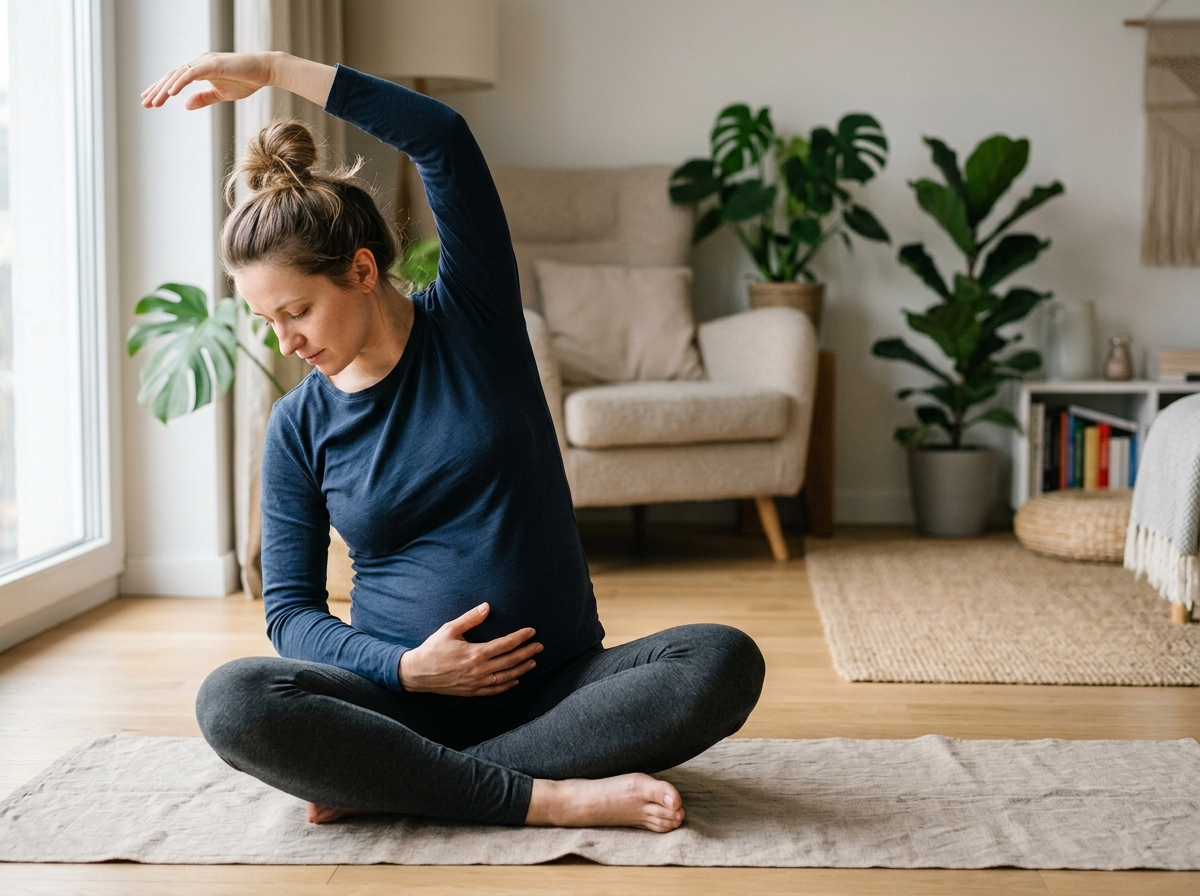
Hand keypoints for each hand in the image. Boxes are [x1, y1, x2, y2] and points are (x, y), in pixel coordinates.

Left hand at [140, 52, 334, 110]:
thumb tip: (186, 105)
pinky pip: (191, 74)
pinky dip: (179, 83)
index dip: (161, 89)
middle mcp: (198, 63)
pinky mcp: (212, 64)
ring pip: (178, 75)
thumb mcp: (221, 94)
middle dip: (157, 90)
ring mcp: (204, 62)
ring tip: (154, 102)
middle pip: (171, 76)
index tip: (150, 100)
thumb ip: (203, 99)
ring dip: (164, 89)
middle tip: (145, 103)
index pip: (175, 79)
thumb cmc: (246, 81)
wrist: (264, 71)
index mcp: (199, 69)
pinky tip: (171, 94)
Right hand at [399, 603, 542, 696]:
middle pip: (510, 661)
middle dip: (527, 653)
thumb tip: (487, 607)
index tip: (531, 632)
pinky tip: (516, 680)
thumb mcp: (449, 629)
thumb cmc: (433, 649)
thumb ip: (470, 618)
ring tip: (533, 662)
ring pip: (506, 677)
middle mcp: (479, 670)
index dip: (520, 638)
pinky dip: (508, 685)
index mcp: (475, 653)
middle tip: (539, 647)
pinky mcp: (472, 691)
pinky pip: (495, 690)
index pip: (505, 644)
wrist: (417, 674)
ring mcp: (477, 683)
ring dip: (522, 669)